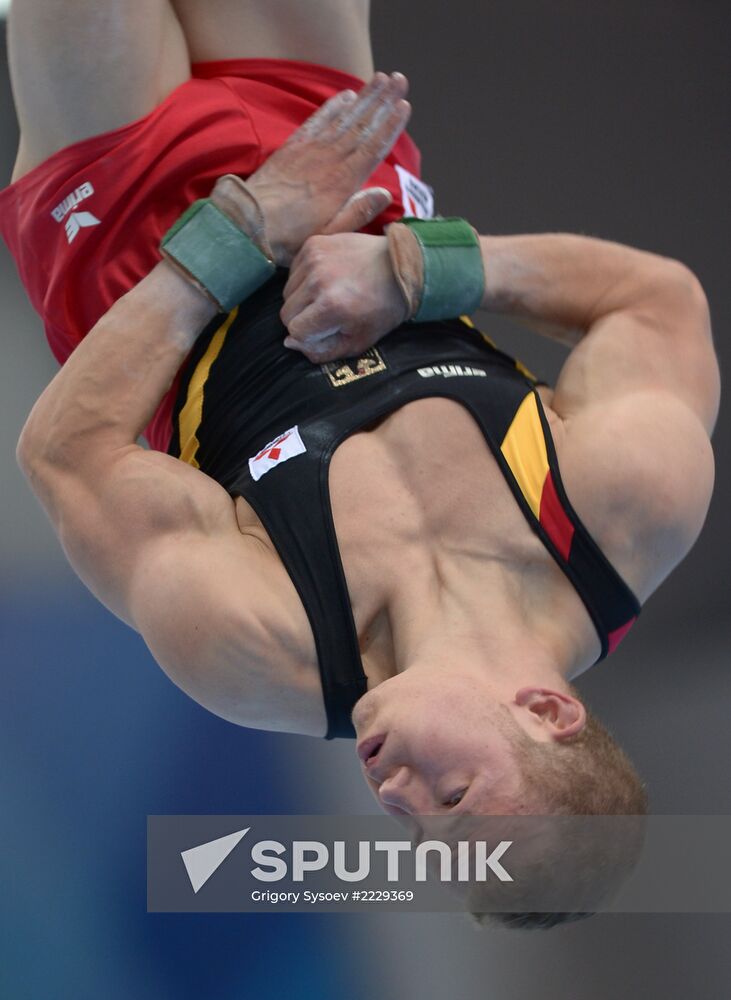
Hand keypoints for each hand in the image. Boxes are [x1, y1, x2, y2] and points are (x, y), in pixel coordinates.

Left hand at [245, 73, 410, 264]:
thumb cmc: (290, 237)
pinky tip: (345, 95)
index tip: (404, 105)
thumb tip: (385, 193)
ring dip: (364, 96)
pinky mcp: (293, 147)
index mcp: (342, 183)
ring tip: (381, 78)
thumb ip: (358, 213)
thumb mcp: (329, 234)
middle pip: (362, 125)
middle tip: (399, 78)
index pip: (373, 147)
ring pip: (344, 118)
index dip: (390, 126)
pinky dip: (332, 106)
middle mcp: (329, 160)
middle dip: (383, 100)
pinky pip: (317, 121)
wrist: (248, 223)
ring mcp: (310, 150)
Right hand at [280, 233, 408, 361]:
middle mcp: (318, 280)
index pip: (294, 330)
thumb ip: (322, 351)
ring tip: (328, 296)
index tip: (325, 330)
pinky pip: (294, 271)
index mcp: (331, 307)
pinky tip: (327, 279)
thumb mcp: (358, 342)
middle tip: (326, 314)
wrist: (401, 266)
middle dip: (303, 319)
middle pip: (286, 312)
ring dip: (302, 299)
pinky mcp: (314, 243)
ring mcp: (314, 258)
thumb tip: (290, 343)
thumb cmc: (382, 309)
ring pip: (288, 292)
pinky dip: (304, 279)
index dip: (308, 335)